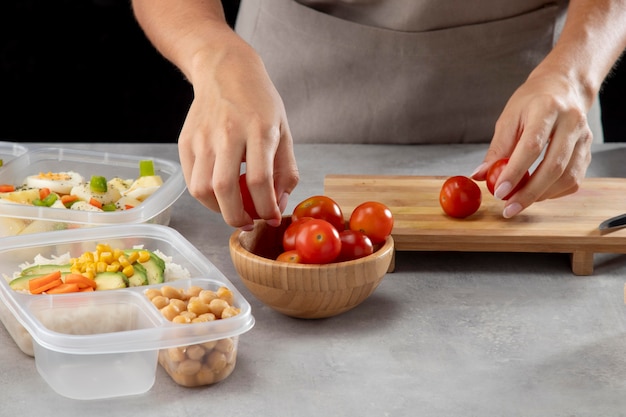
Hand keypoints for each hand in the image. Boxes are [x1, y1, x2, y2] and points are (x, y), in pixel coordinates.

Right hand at [177, 37, 298, 228]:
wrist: (224, 69)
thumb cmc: (259, 101)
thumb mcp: (283, 130)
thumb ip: (286, 170)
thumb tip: (278, 205)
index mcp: (259, 129)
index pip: (260, 180)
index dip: (266, 208)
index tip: (271, 218)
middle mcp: (228, 133)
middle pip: (225, 188)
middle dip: (237, 217)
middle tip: (247, 223)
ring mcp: (203, 137)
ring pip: (202, 189)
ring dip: (218, 210)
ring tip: (233, 209)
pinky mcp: (186, 141)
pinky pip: (191, 180)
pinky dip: (205, 196)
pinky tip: (219, 194)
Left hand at [472, 70, 592, 217]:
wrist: (563, 87)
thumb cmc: (532, 102)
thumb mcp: (508, 119)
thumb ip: (496, 149)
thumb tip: (480, 176)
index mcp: (547, 109)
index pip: (532, 146)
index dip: (515, 172)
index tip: (499, 192)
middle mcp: (571, 123)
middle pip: (553, 166)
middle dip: (529, 193)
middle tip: (508, 209)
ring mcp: (584, 138)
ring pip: (567, 177)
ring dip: (541, 196)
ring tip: (519, 202)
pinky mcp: (588, 151)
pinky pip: (574, 180)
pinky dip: (554, 193)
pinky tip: (536, 193)